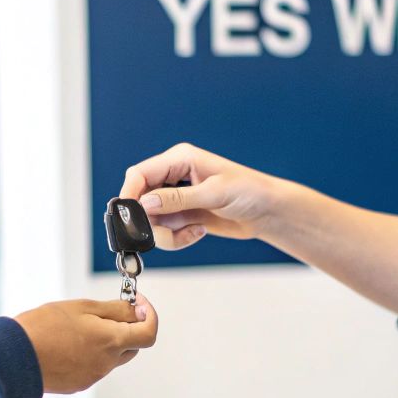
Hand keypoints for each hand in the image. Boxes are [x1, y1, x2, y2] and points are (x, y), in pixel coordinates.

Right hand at [14, 297, 157, 393]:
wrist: (15, 357)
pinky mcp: (79, 384)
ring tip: (78, 326)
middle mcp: (107, 363)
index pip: (149, 333)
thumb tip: (136, 310)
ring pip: (111, 357)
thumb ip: (114, 309)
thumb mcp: (82, 307)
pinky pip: (94, 367)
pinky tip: (68, 344)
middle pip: (132, 346)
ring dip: (106, 341)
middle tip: (108, 312)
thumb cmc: (44, 327)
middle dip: (128, 327)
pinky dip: (90, 354)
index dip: (150, 315)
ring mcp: (94, 376)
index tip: (138, 304)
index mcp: (111, 341)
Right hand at [119, 142, 292, 249]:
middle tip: (167, 232)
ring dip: (166, 233)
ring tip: (192, 233)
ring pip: (151, 220)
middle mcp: (174, 176)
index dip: (130, 193)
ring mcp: (177, 198)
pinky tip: (198, 233)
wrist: (269, 212)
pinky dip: (177, 238)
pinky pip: (165, 231)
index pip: (140, 173)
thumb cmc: (250, 191)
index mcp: (180, 159)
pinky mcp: (183, 215)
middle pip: (141, 199)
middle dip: (150, 220)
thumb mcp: (214, 193)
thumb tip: (145, 204)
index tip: (128, 215)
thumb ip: (178, 198)